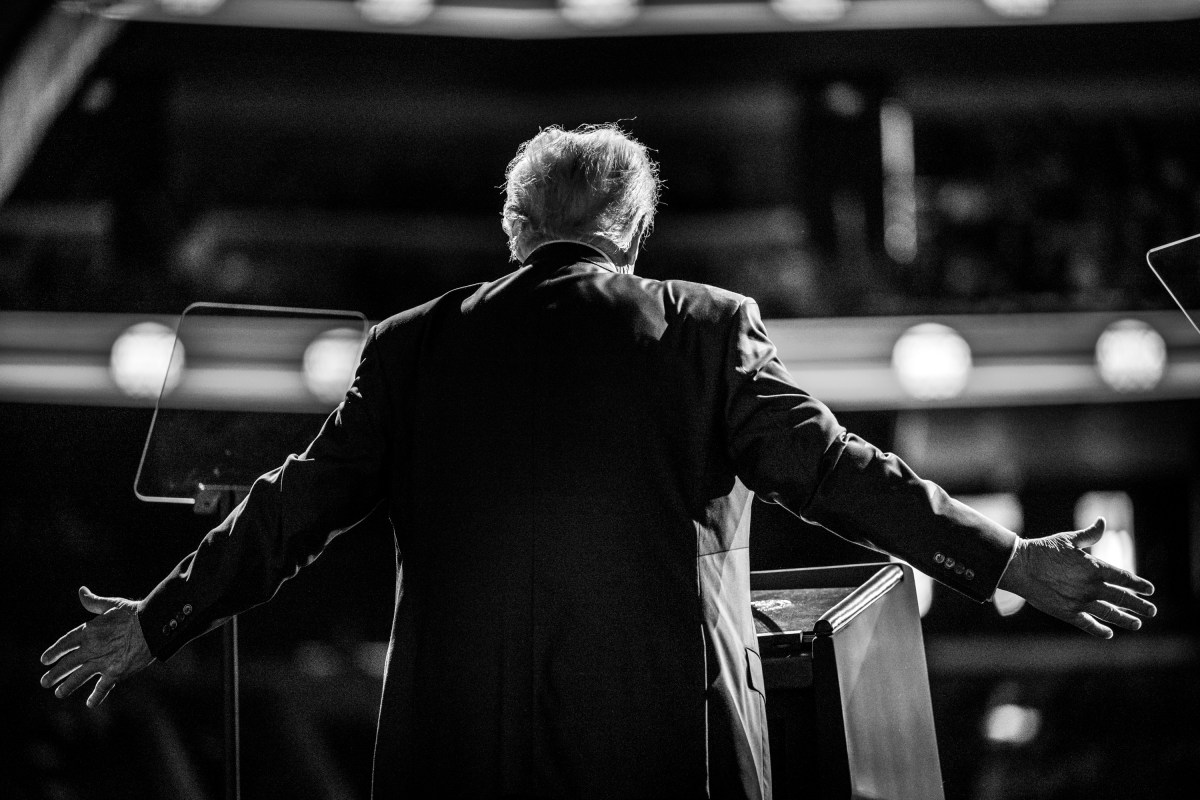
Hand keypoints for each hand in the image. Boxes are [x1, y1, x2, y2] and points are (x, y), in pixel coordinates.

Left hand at [40, 586, 155, 707]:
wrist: (153, 626)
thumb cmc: (134, 613)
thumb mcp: (112, 605)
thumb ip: (93, 603)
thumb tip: (81, 591)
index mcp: (88, 631)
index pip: (65, 643)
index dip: (54, 651)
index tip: (44, 660)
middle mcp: (91, 649)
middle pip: (68, 663)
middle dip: (55, 673)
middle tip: (44, 682)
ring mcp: (102, 662)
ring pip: (79, 677)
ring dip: (68, 686)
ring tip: (59, 693)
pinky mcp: (115, 672)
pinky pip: (103, 687)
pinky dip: (96, 696)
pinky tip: (90, 704)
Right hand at [998, 518, 1155, 637]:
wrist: (1020, 566)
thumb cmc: (1043, 550)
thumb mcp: (1068, 539)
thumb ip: (1090, 534)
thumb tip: (1102, 520)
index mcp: (1094, 568)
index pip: (1124, 578)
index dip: (1139, 584)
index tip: (1150, 590)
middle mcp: (1092, 587)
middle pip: (1123, 598)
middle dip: (1140, 605)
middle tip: (1152, 611)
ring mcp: (1081, 602)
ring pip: (1110, 614)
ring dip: (1126, 619)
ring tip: (1137, 624)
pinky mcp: (1068, 612)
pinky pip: (1089, 624)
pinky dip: (1100, 630)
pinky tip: (1109, 634)